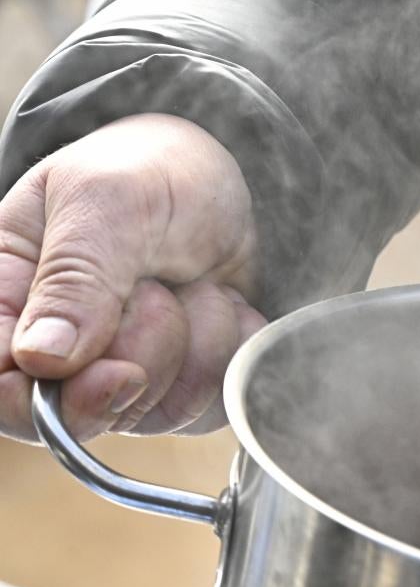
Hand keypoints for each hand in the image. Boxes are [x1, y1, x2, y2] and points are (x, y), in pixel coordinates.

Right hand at [0, 113, 264, 440]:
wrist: (227, 177)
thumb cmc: (148, 172)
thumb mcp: (105, 199)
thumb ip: (74, 275)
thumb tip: (42, 359)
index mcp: (8, 297)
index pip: (0, 389)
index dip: (49, 402)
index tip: (116, 372)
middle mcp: (57, 351)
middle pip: (84, 412)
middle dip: (144, 352)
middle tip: (158, 286)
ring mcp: (121, 375)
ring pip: (157, 413)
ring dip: (194, 342)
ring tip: (191, 283)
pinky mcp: (181, 387)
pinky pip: (211, 408)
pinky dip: (230, 353)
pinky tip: (223, 304)